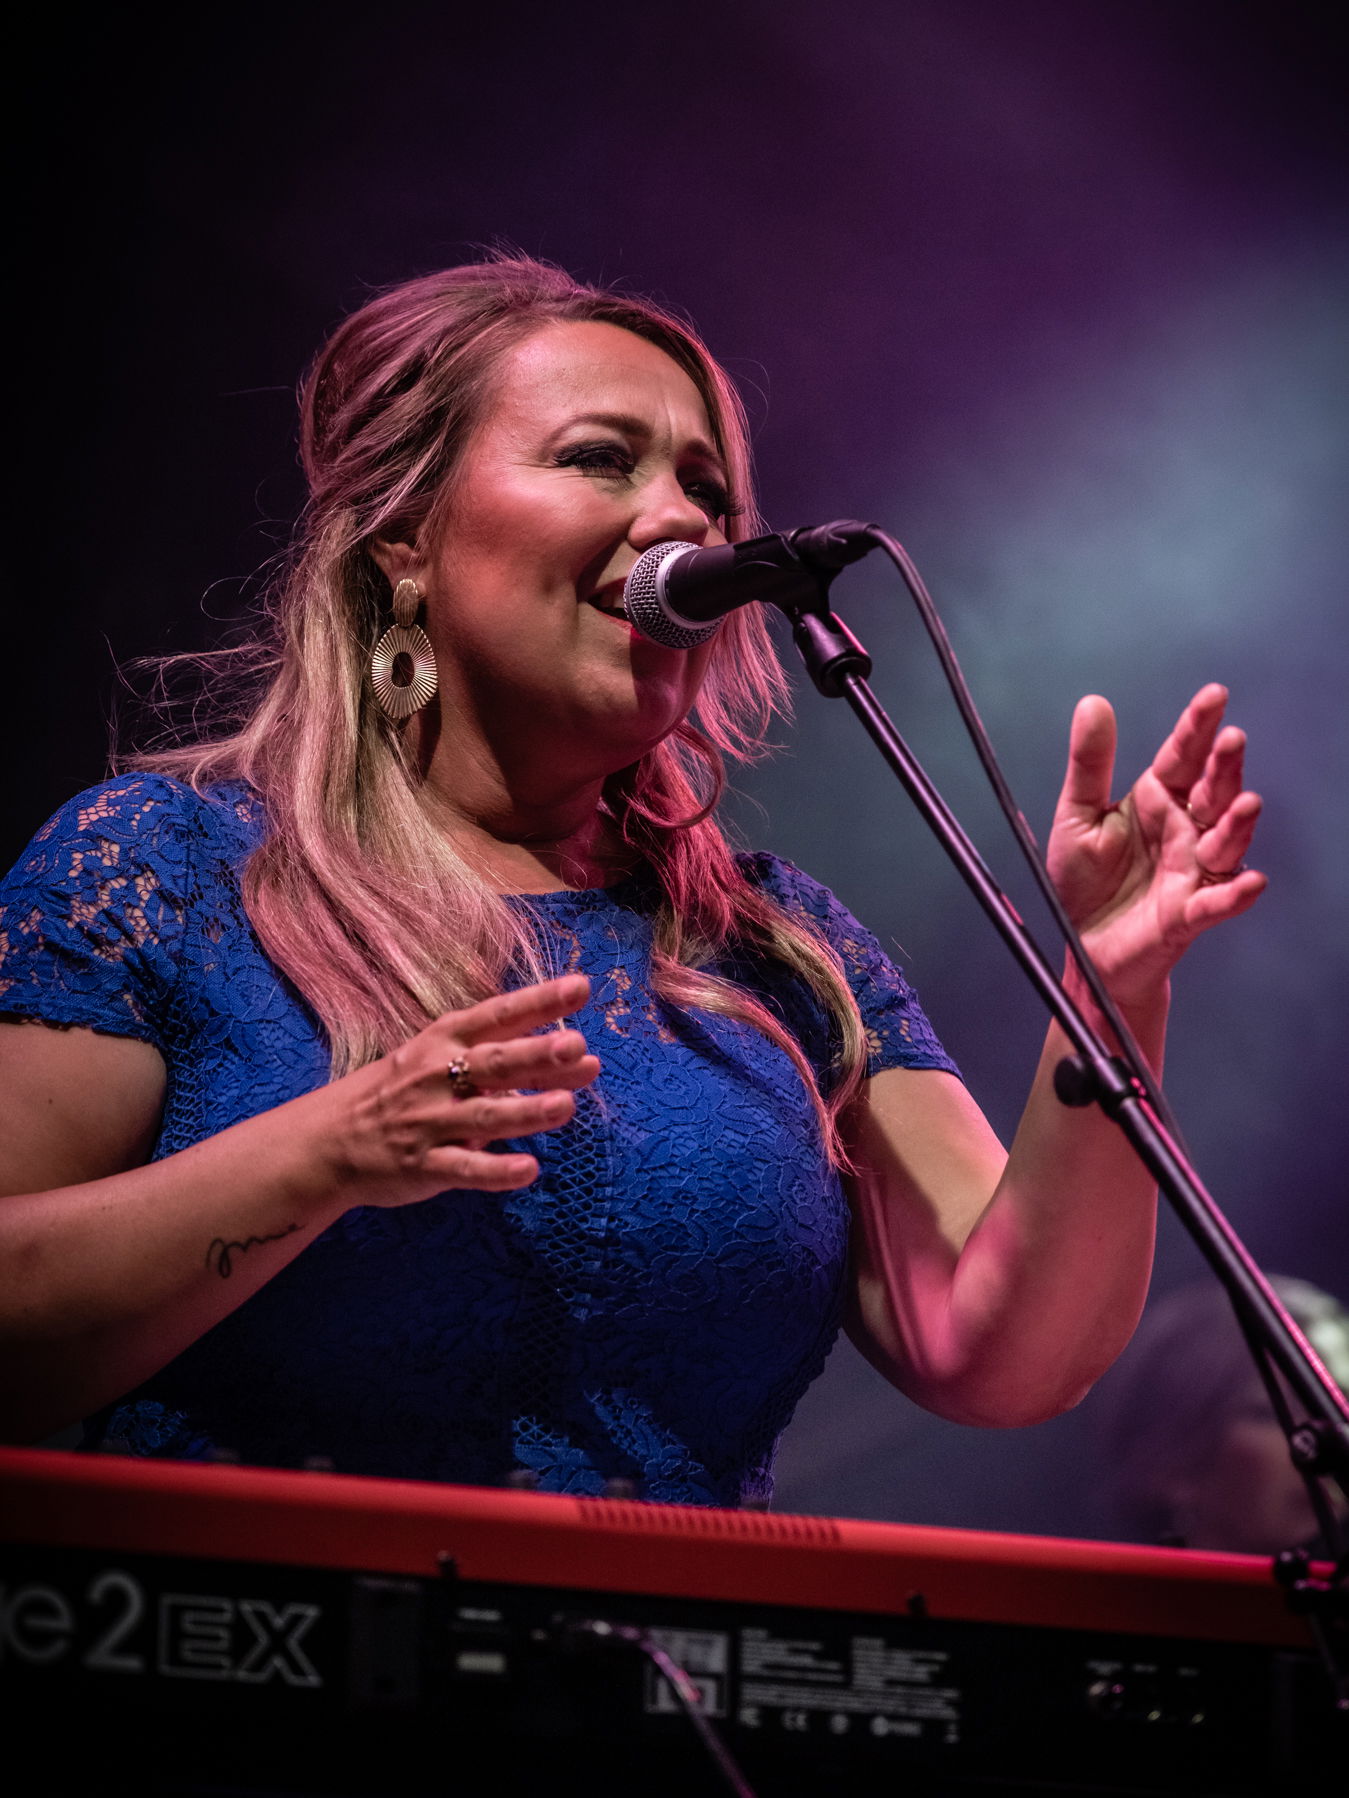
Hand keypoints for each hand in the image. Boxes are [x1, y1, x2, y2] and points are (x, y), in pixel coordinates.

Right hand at [322, 973, 598, 1206]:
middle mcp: (437, 1075)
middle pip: (494, 1063)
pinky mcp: (423, 1165)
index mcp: (444, 1040)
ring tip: (566, 1106)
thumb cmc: (398, 1091)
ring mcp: (429, 1121)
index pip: (498, 1015)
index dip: (539, 1000)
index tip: (580, 987)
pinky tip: (528, 1170)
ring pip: (485, 1116)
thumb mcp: (438, 1057)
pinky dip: (496, 1170)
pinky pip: (464, 1168)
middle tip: (577, 1047)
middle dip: (535, 1054)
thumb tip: (576, 1056)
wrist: (328, 1140)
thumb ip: (504, 1055)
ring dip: (525, 1111)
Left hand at [1046, 684, 1266, 1006]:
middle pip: (1213, 792)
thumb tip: (1093, 703)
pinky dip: (1234, 894)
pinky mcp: (1190, 913)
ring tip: (1246, 804)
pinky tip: (1248, 881)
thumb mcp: (1076, 816)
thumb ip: (1089, 764)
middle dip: (1225, 767)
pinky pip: (1217, 902)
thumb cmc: (1084, 880)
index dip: (1198, 727)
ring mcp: (1193, 870)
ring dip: (1238, 825)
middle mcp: (1184, 829)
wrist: (1084, 946)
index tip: (1214, 695)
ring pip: (1225, 842)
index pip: (1183, 756)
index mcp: (1157, 800)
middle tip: (1232, 739)